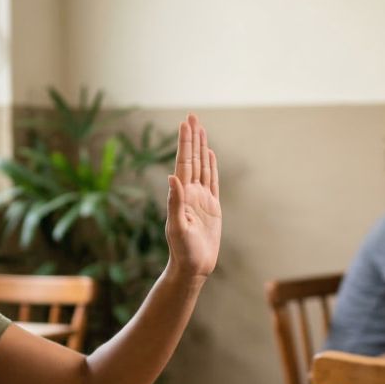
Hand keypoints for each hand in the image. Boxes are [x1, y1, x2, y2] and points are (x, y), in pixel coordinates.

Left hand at [164, 114, 221, 280]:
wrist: (192, 268)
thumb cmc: (182, 251)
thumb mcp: (177, 227)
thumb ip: (175, 202)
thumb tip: (172, 177)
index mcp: (182, 195)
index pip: (184, 162)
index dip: (185, 142)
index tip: (186, 123)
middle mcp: (191, 193)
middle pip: (192, 159)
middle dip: (192, 138)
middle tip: (192, 116)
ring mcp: (201, 199)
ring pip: (202, 166)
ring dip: (201, 147)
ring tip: (201, 129)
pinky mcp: (212, 207)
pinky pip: (212, 181)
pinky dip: (211, 166)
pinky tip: (210, 155)